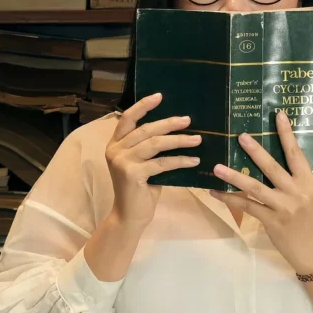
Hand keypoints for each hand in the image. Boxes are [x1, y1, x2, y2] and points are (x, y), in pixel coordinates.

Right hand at [105, 92, 201, 229]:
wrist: (130, 216)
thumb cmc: (140, 189)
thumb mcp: (142, 163)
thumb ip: (150, 147)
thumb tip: (177, 129)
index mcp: (115, 143)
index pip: (128, 118)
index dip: (143, 105)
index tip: (160, 96)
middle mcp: (115, 149)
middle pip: (146, 130)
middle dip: (169, 123)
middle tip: (188, 120)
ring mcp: (122, 161)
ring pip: (155, 144)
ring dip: (179, 140)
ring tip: (198, 139)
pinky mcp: (132, 174)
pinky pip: (162, 163)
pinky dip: (180, 160)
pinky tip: (194, 160)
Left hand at [209, 110, 312, 275]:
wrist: (312, 249)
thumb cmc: (309, 218)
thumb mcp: (309, 193)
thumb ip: (295, 177)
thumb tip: (274, 156)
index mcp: (308, 181)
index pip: (296, 154)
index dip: (287, 134)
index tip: (278, 115)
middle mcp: (296, 192)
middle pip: (272, 168)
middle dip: (255, 151)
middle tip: (240, 136)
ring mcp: (282, 207)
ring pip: (255, 188)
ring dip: (234, 176)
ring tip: (217, 167)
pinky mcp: (271, 221)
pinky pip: (246, 206)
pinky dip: (229, 198)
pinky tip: (215, 191)